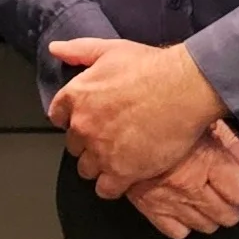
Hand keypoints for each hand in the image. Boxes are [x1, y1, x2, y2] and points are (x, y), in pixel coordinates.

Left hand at [48, 37, 225, 190]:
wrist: (183, 89)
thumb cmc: (151, 68)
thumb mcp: (111, 49)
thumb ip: (78, 50)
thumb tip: (55, 49)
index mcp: (76, 96)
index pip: (58, 116)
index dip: (73, 118)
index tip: (89, 119)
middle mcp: (83, 126)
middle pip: (73, 145)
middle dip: (88, 142)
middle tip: (109, 136)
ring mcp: (101, 151)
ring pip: (86, 169)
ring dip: (98, 165)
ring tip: (118, 157)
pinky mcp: (121, 172)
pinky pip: (104, 189)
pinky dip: (111, 186)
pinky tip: (125, 176)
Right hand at [114, 120, 238, 238]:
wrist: (116, 119)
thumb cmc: (163, 112)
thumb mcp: (205, 121)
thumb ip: (234, 146)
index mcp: (207, 161)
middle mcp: (191, 186)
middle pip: (229, 215)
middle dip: (231, 203)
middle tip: (224, 189)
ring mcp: (170, 201)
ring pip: (206, 226)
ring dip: (209, 214)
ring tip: (203, 196)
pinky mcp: (150, 209)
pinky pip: (177, 232)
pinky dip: (182, 223)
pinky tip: (182, 206)